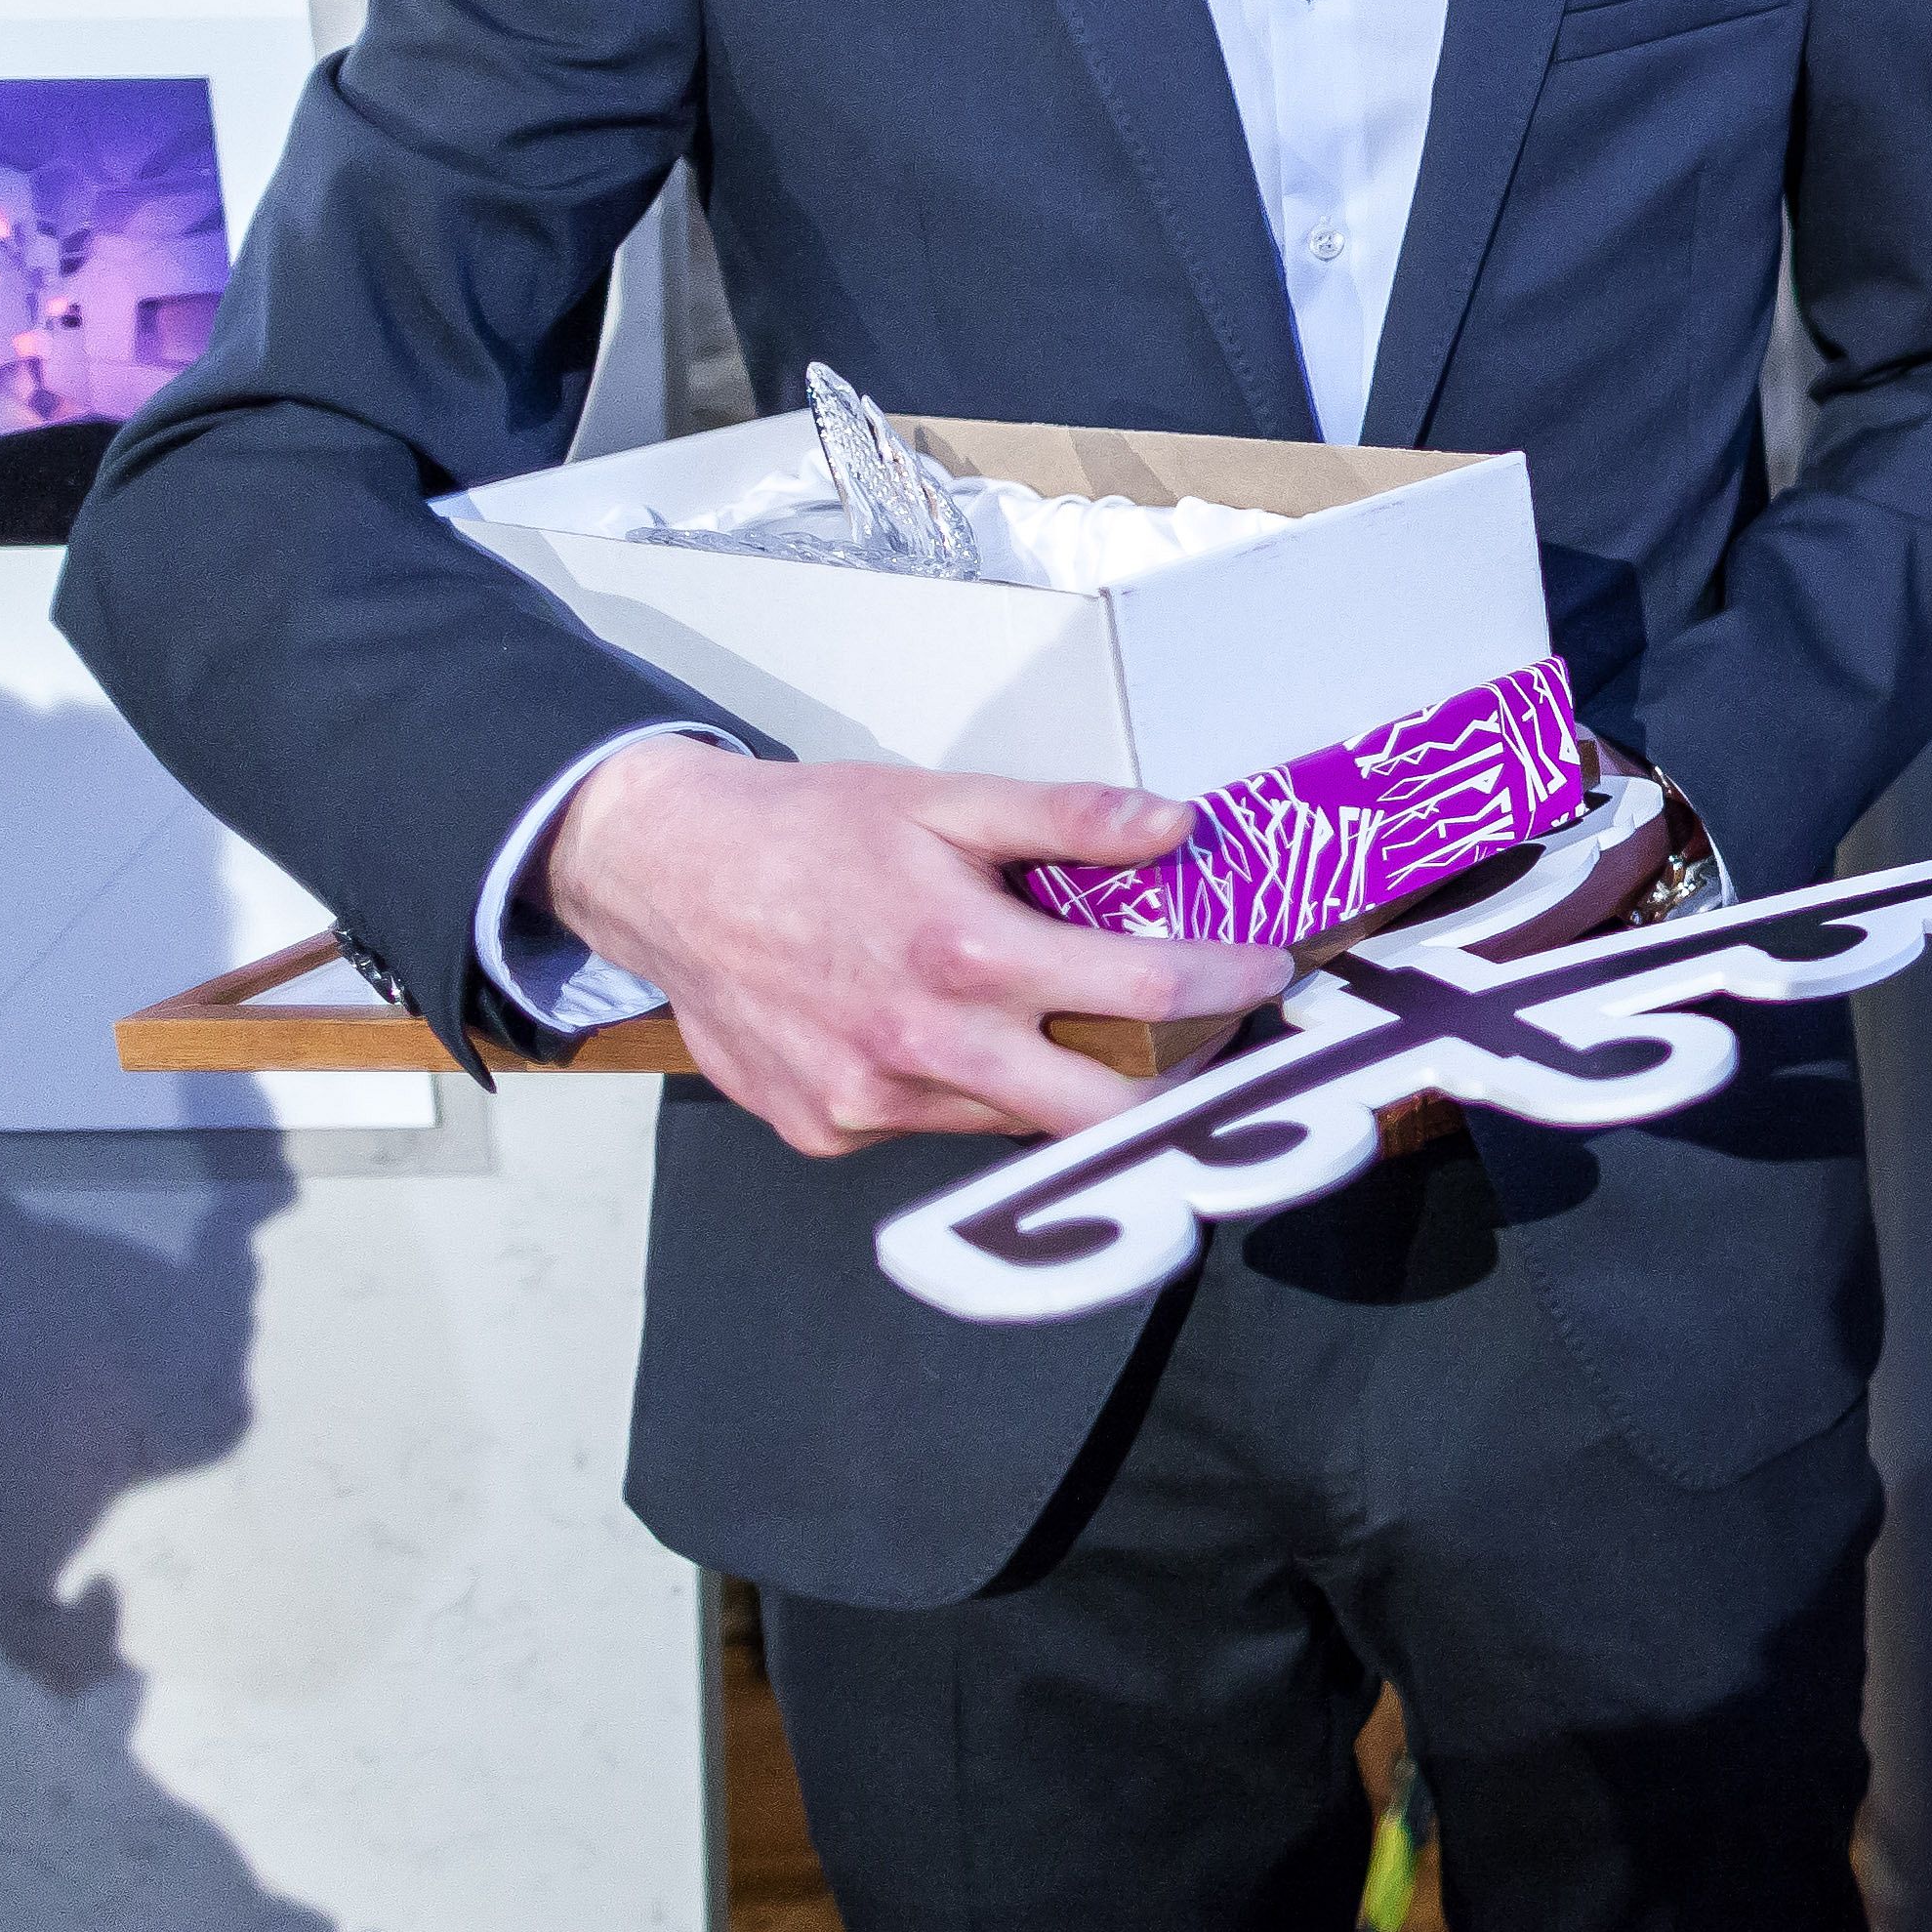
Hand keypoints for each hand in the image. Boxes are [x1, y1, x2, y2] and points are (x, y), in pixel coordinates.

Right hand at [545, 735, 1291, 1158]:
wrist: (665, 877)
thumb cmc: (808, 832)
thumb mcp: (944, 799)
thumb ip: (1068, 818)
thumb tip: (1176, 826)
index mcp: (965, 956)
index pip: (1146, 995)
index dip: (1226, 989)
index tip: (1266, 977)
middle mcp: (922, 1048)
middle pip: (1101, 1110)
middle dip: (1176, 1083)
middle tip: (1211, 1042)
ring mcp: (870, 1105)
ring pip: (1016, 1123)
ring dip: (1065, 1086)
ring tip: (1081, 1027)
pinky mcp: (827, 1132)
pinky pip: (934, 1126)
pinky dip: (967, 1089)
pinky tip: (951, 1037)